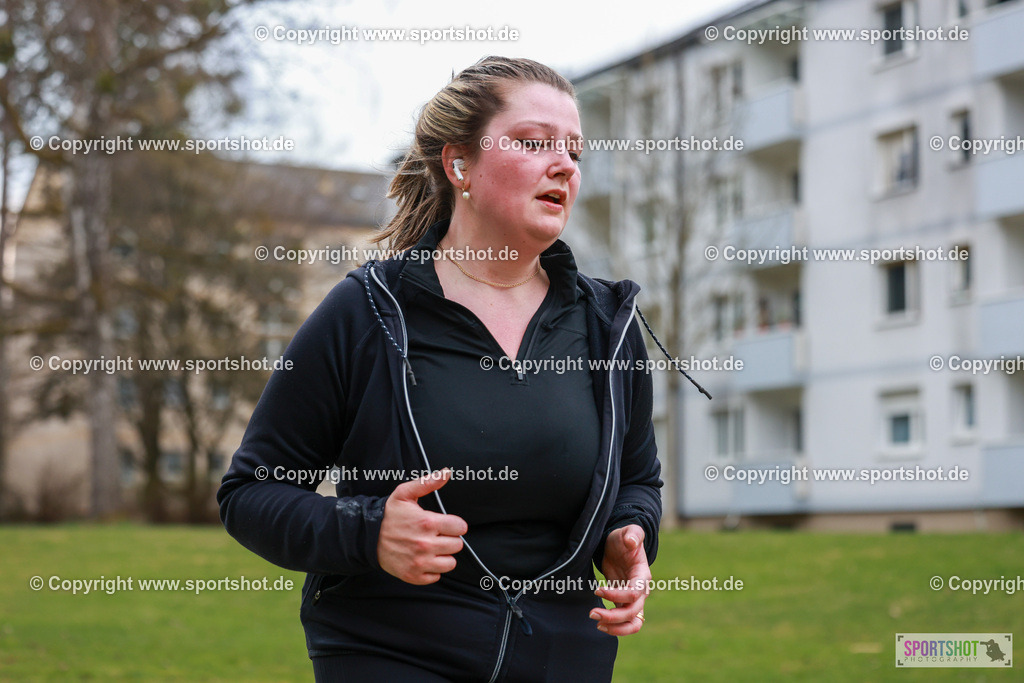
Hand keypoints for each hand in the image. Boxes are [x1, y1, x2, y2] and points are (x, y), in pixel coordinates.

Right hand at [377, 469, 467, 584]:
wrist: (367, 537)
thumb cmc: (389, 515)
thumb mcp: (405, 493)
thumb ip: (428, 482)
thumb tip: (446, 472)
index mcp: (427, 523)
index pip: (460, 528)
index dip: (455, 524)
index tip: (446, 524)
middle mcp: (425, 544)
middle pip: (457, 545)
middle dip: (450, 539)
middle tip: (437, 535)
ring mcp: (420, 562)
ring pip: (451, 563)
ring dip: (444, 555)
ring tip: (432, 548)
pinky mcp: (414, 576)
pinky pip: (437, 576)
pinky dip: (433, 569)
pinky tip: (424, 559)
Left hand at [590, 524, 649, 635]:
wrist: (619, 545)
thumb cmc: (623, 538)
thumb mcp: (628, 531)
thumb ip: (632, 534)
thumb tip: (631, 543)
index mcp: (642, 576)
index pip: (634, 593)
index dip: (617, 595)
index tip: (598, 590)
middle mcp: (641, 592)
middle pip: (633, 613)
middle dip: (613, 617)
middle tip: (592, 613)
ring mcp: (633, 599)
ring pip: (632, 623)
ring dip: (616, 627)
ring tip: (597, 624)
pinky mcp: (623, 603)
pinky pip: (624, 622)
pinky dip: (614, 626)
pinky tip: (599, 623)